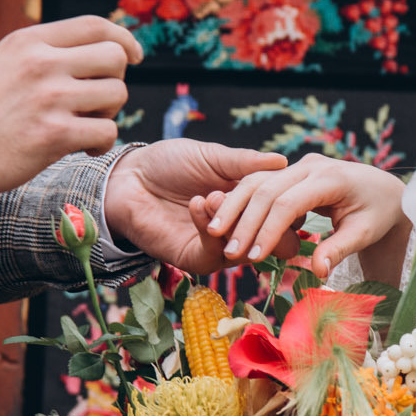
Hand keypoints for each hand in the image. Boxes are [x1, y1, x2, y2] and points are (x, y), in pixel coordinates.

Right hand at [0, 15, 141, 203]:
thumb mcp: (4, 64)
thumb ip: (44, 55)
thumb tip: (97, 54)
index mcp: (29, 41)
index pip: (95, 25)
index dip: (124, 39)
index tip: (133, 56)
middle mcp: (41, 63)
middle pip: (115, 57)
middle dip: (114, 81)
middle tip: (95, 103)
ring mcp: (49, 98)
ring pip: (117, 94)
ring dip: (108, 114)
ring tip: (84, 127)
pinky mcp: (54, 134)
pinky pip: (107, 132)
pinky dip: (101, 143)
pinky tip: (82, 148)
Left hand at [104, 139, 288, 272]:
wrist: (129, 179)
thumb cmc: (169, 163)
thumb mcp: (211, 157)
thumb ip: (245, 163)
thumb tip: (283, 160)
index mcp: (250, 201)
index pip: (284, 211)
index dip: (286, 202)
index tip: (281, 186)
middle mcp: (241, 227)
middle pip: (278, 239)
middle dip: (269, 220)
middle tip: (254, 200)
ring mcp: (221, 246)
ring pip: (250, 248)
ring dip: (235, 221)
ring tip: (212, 195)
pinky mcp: (198, 258)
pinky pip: (217, 254)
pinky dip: (209, 228)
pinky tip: (197, 204)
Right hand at [198, 155, 408, 281]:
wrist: (383, 190)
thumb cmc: (377, 213)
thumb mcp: (364, 233)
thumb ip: (339, 249)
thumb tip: (318, 272)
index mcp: (330, 177)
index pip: (288, 203)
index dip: (268, 230)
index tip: (253, 257)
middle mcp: (310, 165)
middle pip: (266, 190)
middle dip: (245, 222)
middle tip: (229, 252)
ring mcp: (298, 165)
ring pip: (256, 181)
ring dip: (234, 208)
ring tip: (216, 235)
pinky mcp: (289, 171)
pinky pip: (259, 182)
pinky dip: (240, 201)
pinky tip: (224, 222)